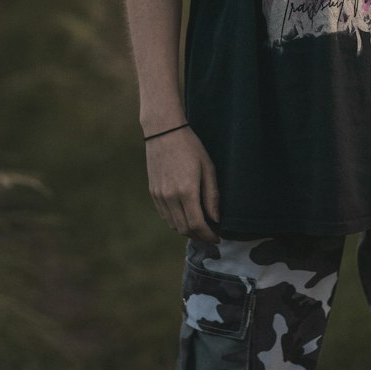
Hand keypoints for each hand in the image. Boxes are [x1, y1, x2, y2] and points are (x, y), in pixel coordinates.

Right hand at [145, 126, 219, 241]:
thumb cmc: (191, 147)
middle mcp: (170, 197)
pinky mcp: (153, 192)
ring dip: (187, 230)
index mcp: (186, 191)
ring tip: (200, 227)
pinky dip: (176, 221)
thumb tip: (216, 219)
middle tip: (211, 235)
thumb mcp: (208, 167)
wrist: (164, 132)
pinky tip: (186, 215)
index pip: (197, 224)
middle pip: (184, 229)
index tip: (217, 237)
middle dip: (199, 236)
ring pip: (173, 225)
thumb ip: (212, 195)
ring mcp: (159, 196)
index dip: (208, 235)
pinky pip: (165, 215)